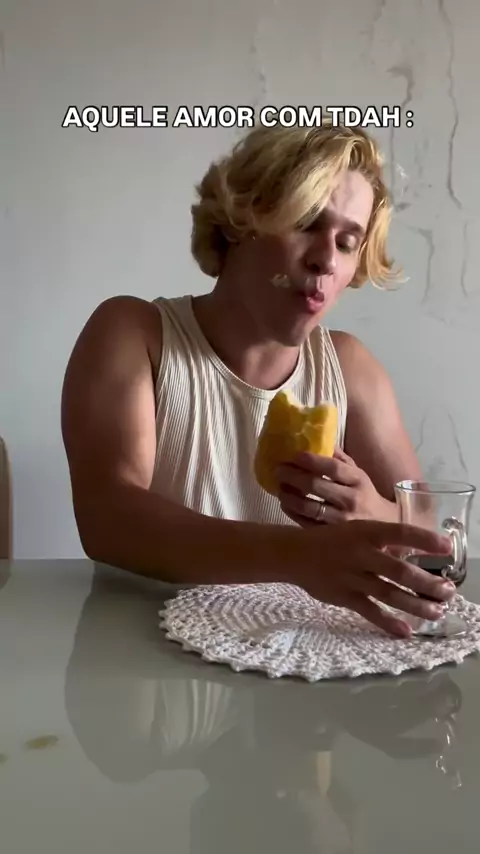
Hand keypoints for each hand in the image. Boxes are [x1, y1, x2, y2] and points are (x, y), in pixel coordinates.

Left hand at [277, 447, 395, 525]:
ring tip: (279, 487)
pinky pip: (307, 524)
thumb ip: (339, 458)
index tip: (294, 455)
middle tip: (278, 470)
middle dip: (293, 476)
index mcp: (358, 480)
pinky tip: (286, 504)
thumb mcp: (358, 474)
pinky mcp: (332, 536)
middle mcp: (351, 499)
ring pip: (309, 507)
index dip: (311, 460)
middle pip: (316, 486)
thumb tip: (317, 439)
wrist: (383, 526)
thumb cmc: (365, 495)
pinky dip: (292, 512)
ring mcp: (341, 521)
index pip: (332, 468)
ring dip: (289, 496)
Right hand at [283, 519, 455, 636]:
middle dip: (427, 582)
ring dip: (415, 604)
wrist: (295, 553)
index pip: (400, 533)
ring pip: (388, 593)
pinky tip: (406, 631)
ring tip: (436, 612)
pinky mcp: (344, 596)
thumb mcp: (358, 530)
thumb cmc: (334, 540)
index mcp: (366, 531)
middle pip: (399, 570)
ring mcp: (352, 576)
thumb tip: (418, 555)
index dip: (424, 539)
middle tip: (448, 591)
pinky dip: (388, 622)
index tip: (448, 548)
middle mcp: (360, 553)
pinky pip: (369, 611)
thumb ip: (384, 542)